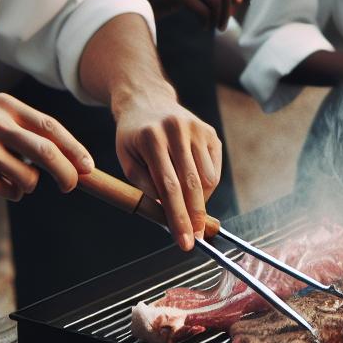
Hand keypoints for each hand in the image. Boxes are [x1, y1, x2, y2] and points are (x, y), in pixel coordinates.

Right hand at [0, 94, 94, 201]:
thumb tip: (70, 158)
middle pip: (46, 151)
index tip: (88, 167)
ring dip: (27, 186)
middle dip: (66, 173)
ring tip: (12, 180)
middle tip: (71, 186)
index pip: (51, 127)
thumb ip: (24, 130)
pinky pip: (6, 190)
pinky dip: (9, 192)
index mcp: (4, 105)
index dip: (74, 149)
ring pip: (27, 177)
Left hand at [114, 90, 222, 249]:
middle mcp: (177, 130)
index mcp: (152, 139)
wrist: (148, 100)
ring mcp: (197, 129)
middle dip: (194, 216)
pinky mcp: (210, 132)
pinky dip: (207, 186)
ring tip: (186, 205)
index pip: (168, 187)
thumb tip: (167, 212)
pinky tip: (194, 188)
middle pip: (192, 184)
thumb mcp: (127, 159)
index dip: (178, 217)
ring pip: (207, 179)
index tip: (184, 241)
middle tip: (196, 239)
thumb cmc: (134, 136)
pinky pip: (214, 169)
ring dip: (199, 201)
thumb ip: (145, 186)